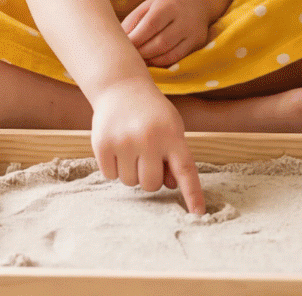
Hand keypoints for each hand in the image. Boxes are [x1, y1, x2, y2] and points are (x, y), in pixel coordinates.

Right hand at [88, 80, 205, 213]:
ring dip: (131, 171)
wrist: (121, 87)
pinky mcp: (102, 144)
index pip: (186, 170)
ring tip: (131, 148)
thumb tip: (172, 186)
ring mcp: (124, 141)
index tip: (198, 214)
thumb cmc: (152, 113)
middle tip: (146, 157)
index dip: (193, 194)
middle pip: (151, 184)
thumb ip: (175, 156)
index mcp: (172, 135)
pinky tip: (116, 146)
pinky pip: (110, 175)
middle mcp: (149, 139)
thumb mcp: (172, 128)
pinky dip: (113, 167)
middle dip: (150, 177)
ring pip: (130, 182)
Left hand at [121, 0, 217, 67]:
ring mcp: (192, 33)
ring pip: (170, 54)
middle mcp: (183, 19)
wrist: (197, 3)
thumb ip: (133, 21)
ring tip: (138, 61)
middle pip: (161, 43)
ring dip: (151, 61)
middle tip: (128, 57)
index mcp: (167, 6)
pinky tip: (150, 62)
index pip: (150, 25)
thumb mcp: (148, 5)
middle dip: (142, 53)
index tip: (122, 46)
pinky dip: (161, 63)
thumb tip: (117, 41)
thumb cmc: (165, 5)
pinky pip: (177, 59)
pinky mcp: (197, 44)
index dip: (136, 39)